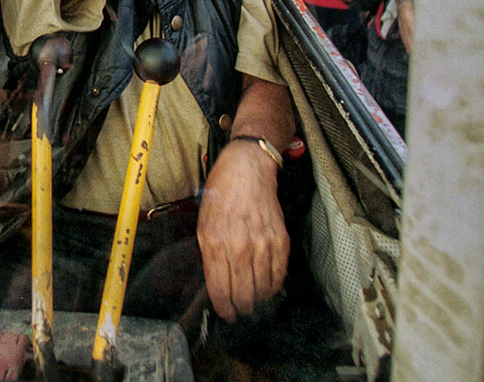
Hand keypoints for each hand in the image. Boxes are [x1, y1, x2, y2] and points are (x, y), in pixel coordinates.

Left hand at [196, 140, 289, 321]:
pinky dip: (273, 286)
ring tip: (253, 300)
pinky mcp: (280, 241)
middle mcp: (238, 246)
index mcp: (214, 242)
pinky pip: (279, 275)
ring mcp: (262, 245)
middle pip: (243, 295)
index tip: (226, 313)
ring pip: (262, 290)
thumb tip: (216, 281)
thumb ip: (209, 253)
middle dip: (240, 308)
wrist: (247, 169)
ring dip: (257, 300)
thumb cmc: (221, 194)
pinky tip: (267, 286)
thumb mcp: (203, 223)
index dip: (224, 308)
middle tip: (239, 310)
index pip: (220, 289)